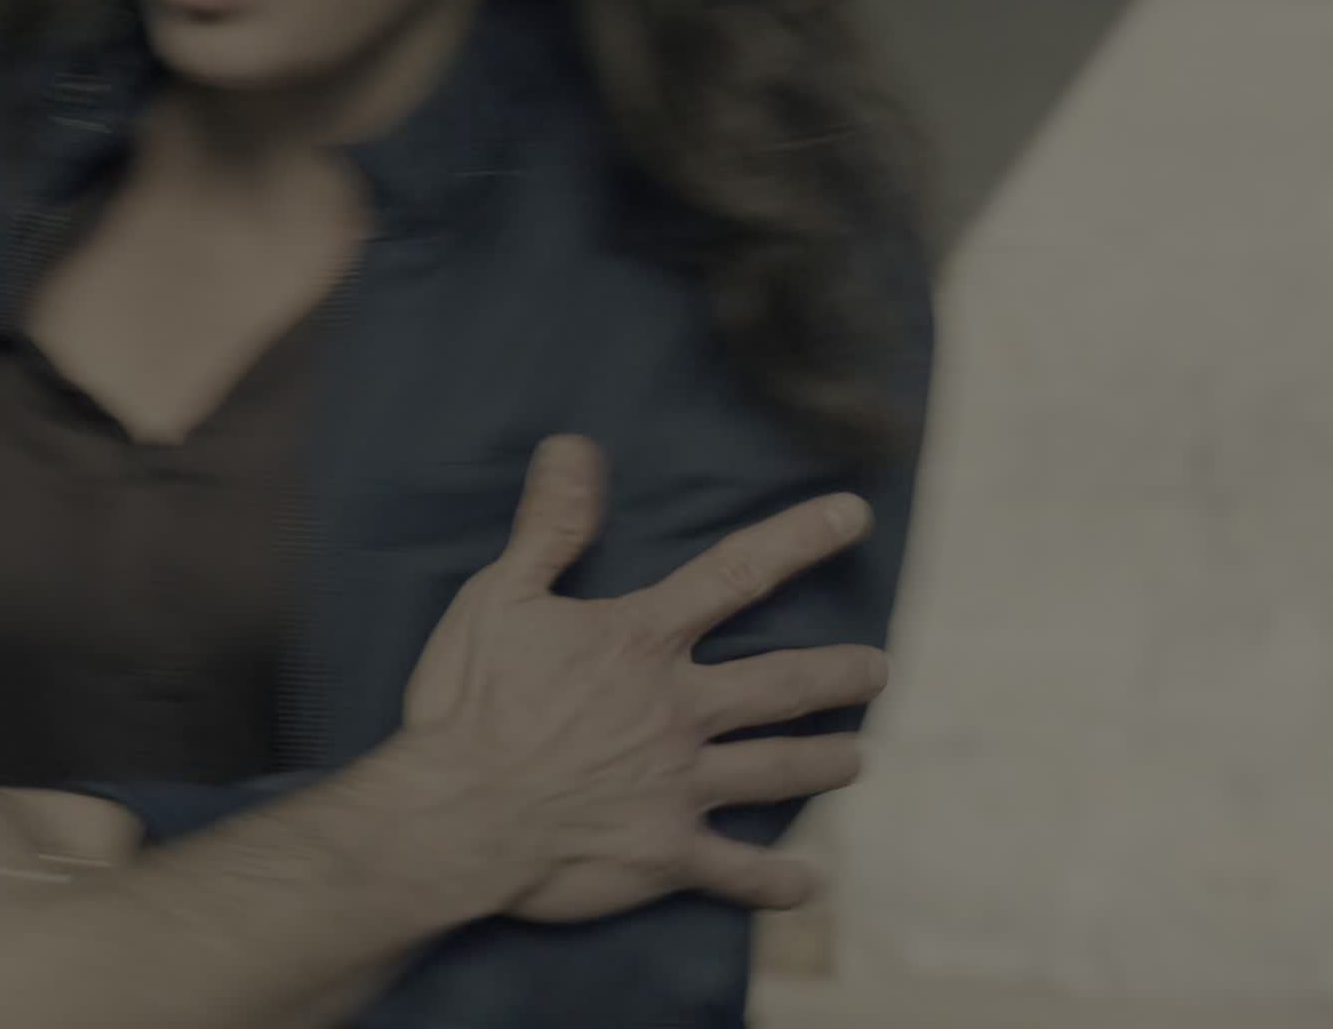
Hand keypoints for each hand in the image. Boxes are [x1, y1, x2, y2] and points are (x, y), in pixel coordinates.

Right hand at [395, 436, 884, 924]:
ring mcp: (680, 785)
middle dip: (840, 674)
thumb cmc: (469, 702)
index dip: (798, 539)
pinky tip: (808, 883)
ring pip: (778, 772)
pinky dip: (778, 881)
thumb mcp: (498, 596)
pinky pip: (738, 871)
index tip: (853, 516)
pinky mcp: (666, 851)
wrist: (456, 814)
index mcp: (641, 643)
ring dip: (825, 763)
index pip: (735, 575)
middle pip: (783, 685)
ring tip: (858, 758)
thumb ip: (549, 527)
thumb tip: (577, 449)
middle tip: (877, 670)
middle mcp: (678, 710)